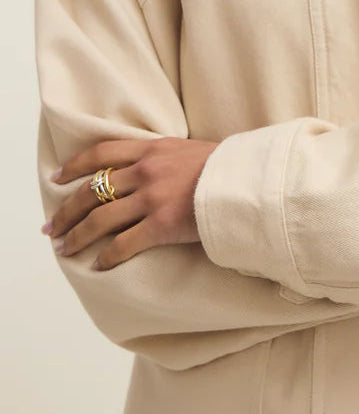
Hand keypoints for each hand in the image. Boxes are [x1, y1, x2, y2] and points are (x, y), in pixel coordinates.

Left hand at [40, 136, 219, 269]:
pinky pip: (124, 244)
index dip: (74, 165)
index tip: (58, 178)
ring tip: (66, 248)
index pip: (101, 152)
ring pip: (100, 218)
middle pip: (93, 190)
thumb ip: (170, 157)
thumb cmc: (230, 168)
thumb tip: (160, 167)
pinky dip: (107, 256)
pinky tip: (99, 264)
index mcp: (153, 148)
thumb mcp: (193, 150)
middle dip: (67, 210)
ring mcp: (152, 197)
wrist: (251, 182)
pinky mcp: (162, 224)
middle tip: (53, 226)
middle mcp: (146, 170)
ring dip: (78, 236)